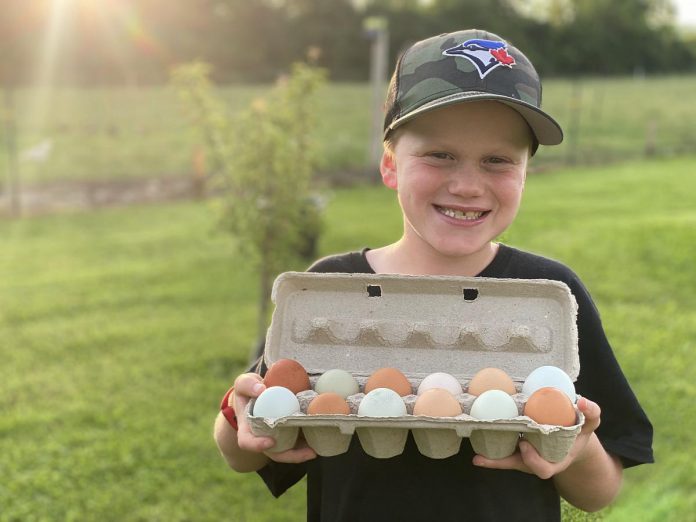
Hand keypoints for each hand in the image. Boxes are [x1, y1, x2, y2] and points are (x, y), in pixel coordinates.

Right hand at [232, 373, 316, 463]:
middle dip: (292, 455)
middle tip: (309, 452)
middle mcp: (262, 438)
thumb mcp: (243, 383)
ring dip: (303, 453)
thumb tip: (261, 390)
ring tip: (317, 449)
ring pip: (288, 451)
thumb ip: (247, 384)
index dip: (257, 445)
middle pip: (274, 453)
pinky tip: (320, 440)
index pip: (247, 442)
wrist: (258, 394)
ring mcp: (276, 439)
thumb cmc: (249, 390)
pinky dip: (308, 443)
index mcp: (247, 429)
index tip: (270, 442)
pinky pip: (297, 443)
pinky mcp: (288, 436)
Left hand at [472, 396, 601, 478]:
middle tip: (498, 444)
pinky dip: (491, 459)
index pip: (543, 469)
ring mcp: (527, 457)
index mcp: (556, 460)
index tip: (525, 444)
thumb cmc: (579, 431)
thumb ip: (591, 413)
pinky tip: (477, 458)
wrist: (572, 438)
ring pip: (509, 462)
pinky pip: (504, 456)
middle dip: (509, 461)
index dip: (533, 460)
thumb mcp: (590, 424)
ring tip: (479, 457)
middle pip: (521, 466)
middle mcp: (538, 461)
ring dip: (494, 461)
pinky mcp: (517, 451)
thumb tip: (582, 401)